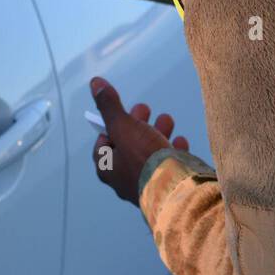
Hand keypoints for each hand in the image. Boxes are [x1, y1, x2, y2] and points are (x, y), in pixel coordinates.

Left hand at [90, 76, 188, 205]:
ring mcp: (148, 184)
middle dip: (137, 125)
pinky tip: (180, 141)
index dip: (110, 127)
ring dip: (157, 133)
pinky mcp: (169, 185)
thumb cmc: (145, 160)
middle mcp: (125, 180)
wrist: (177, 191)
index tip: (119, 114)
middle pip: (128, 147)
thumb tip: (95, 83)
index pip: (102, 146)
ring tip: (166, 119)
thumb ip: (110, 107)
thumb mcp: (124, 127)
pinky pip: (170, 165)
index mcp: (108, 169)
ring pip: (150, 154)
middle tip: (144, 109)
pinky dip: (174, 150)